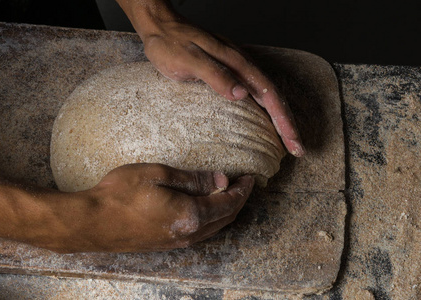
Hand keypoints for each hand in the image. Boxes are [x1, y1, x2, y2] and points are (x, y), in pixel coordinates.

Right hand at [66, 164, 253, 252]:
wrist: (91, 222)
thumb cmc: (120, 194)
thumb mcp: (158, 175)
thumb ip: (193, 178)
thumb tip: (220, 178)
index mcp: (190, 215)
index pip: (228, 203)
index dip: (242, 189)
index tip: (249, 177)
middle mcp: (188, 234)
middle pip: (225, 218)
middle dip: (238, 200)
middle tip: (243, 184)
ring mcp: (176, 243)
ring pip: (213, 228)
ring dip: (225, 211)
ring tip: (228, 194)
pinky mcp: (165, 244)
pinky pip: (199, 233)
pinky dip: (211, 219)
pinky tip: (205, 209)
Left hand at [116, 0, 304, 155]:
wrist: (160, 27)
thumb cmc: (170, 44)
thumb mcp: (189, 60)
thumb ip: (215, 75)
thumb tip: (242, 94)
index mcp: (237, 62)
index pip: (269, 94)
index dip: (283, 120)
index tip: (293, 142)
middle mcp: (241, 65)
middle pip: (274, 97)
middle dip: (287, 124)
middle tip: (298, 148)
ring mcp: (236, 68)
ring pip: (266, 96)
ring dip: (279, 118)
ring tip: (288, 140)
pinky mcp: (227, 72)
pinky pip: (253, 93)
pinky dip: (264, 110)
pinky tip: (264, 121)